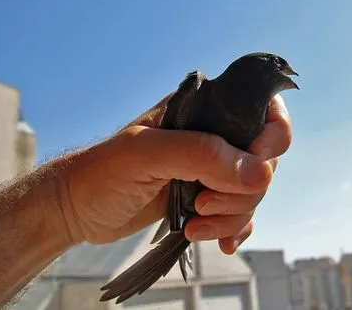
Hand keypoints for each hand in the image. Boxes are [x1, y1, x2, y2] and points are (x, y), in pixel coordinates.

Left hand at [60, 93, 291, 253]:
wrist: (80, 207)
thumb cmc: (103, 172)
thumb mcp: (145, 154)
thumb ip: (200, 155)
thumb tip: (260, 172)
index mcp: (202, 109)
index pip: (261, 110)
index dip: (271, 138)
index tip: (254, 169)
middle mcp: (212, 136)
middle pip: (262, 161)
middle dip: (241, 190)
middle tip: (202, 201)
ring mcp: (210, 168)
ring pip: (252, 192)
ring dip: (232, 215)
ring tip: (196, 224)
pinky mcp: (205, 196)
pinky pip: (239, 213)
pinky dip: (233, 229)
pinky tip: (218, 242)